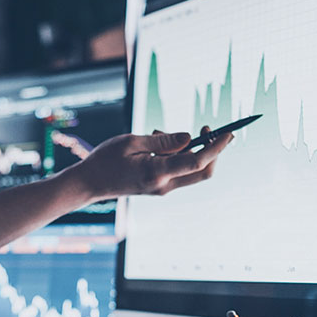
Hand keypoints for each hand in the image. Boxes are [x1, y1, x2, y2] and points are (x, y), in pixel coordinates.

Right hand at [67, 127, 232, 200]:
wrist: (90, 183)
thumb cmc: (106, 159)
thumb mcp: (132, 141)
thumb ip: (163, 141)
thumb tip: (189, 137)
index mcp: (156, 172)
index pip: (197, 161)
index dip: (216, 147)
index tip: (227, 133)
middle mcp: (164, 185)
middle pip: (202, 172)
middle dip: (212, 151)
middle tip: (208, 128)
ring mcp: (163, 188)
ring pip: (191, 170)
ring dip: (187, 149)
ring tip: (157, 134)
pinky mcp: (160, 186)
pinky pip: (179, 169)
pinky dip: (177, 155)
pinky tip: (155, 144)